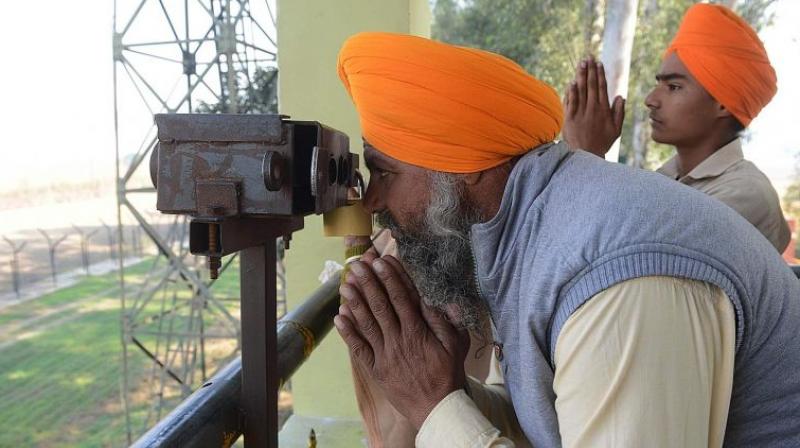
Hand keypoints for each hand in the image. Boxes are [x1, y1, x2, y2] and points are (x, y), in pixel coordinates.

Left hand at [335, 256, 468, 428]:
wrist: (436, 408)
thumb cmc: (448, 375)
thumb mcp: (456, 346)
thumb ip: (448, 322)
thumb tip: (443, 299)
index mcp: (418, 331)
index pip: (402, 298)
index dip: (391, 278)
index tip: (382, 261)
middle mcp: (399, 339)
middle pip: (381, 306)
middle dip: (369, 283)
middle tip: (358, 265)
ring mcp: (385, 354)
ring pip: (367, 323)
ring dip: (355, 302)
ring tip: (345, 284)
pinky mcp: (376, 369)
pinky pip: (359, 348)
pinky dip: (348, 333)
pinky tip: (339, 317)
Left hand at [562, 56, 624, 156]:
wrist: (585, 156)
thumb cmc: (602, 143)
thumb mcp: (616, 130)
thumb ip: (619, 112)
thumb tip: (620, 96)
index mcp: (604, 110)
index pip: (602, 87)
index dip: (600, 74)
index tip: (599, 64)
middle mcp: (592, 109)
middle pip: (590, 85)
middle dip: (590, 70)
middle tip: (588, 58)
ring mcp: (580, 113)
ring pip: (580, 90)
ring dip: (580, 76)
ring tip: (580, 64)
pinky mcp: (569, 118)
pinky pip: (570, 101)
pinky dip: (571, 91)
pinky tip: (572, 82)